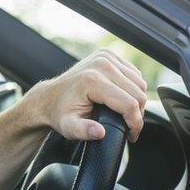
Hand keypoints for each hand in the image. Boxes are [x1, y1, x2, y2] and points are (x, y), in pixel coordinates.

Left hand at [19, 49, 146, 141]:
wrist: (50, 96)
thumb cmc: (60, 113)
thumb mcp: (69, 127)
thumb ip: (83, 131)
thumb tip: (99, 132)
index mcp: (92, 80)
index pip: (129, 104)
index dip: (135, 123)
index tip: (131, 135)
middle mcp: (101, 64)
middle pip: (138, 93)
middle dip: (138, 114)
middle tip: (130, 127)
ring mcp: (105, 56)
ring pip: (139, 82)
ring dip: (138, 100)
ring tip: (127, 114)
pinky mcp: (108, 54)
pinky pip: (134, 73)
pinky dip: (134, 87)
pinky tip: (124, 98)